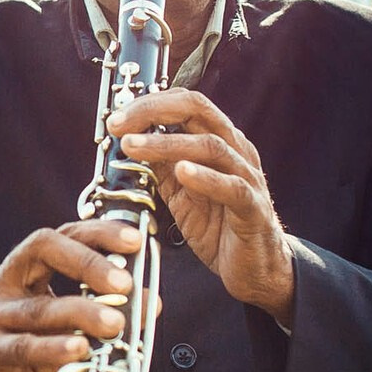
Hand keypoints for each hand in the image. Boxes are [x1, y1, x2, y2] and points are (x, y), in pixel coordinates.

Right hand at [0, 219, 141, 371]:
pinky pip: (24, 347)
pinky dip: (55, 348)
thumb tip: (150, 301)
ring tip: (116, 325)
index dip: (98, 235)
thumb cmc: (39, 365)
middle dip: (88, 262)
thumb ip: (108, 313)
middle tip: (124, 284)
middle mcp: (3, 284)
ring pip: (40, 308)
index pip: (62, 236)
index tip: (134, 242)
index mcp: (25, 271)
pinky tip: (80, 350)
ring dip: (83, 313)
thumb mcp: (78, 334)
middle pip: (42, 250)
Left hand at [104, 89, 294, 325]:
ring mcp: (248, 176)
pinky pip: (232, 187)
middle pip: (198, 110)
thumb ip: (161, 168)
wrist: (254, 268)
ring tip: (134, 147)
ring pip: (211, 146)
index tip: (117, 118)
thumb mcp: (181, 193)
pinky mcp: (254, 208)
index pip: (186, 103)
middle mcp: (236, 150)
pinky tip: (182, 172)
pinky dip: (206, 177)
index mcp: (219, 140)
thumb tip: (128, 144)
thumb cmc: (219, 225)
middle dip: (153, 111)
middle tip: (119, 125)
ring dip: (167, 143)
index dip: (149, 103)